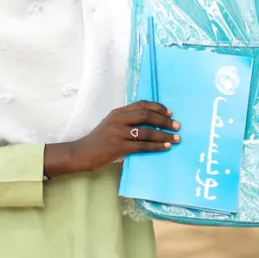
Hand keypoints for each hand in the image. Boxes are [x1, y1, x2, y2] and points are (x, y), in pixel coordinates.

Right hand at [44, 101, 180, 177]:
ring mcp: (118, 133)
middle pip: (146, 115)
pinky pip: (142, 146)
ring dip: (164, 135)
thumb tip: (149, 123)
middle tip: (177, 125)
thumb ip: (126, 121)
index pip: (141, 104)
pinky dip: (156, 146)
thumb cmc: (98, 141)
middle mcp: (119, 120)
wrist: (82, 153)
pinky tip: (166, 147)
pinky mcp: (119, 147)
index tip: (170, 113)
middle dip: (164, 120)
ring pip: (147, 131)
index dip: (158, 107)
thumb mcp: (111, 124)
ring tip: (176, 138)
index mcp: (118, 112)